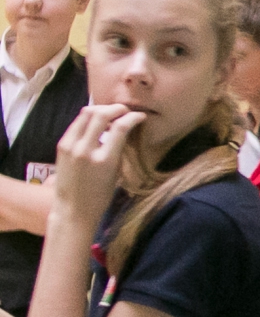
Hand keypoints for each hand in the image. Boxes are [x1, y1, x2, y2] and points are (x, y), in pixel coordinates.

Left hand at [49, 103, 145, 224]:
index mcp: (105, 160)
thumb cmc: (100, 196)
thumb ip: (118, 150)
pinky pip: (77, 123)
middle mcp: (86, 150)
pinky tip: (96, 124)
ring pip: (86, 113)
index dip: (133, 117)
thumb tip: (124, 130)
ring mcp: (71, 146)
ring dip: (101, 110)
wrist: (73, 208)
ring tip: (111, 114)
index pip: (121, 127)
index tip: (140, 116)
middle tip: (125, 111)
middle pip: (101, 114)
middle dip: (116, 108)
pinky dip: (89, 119)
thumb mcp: (116, 173)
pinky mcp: (62, 145)